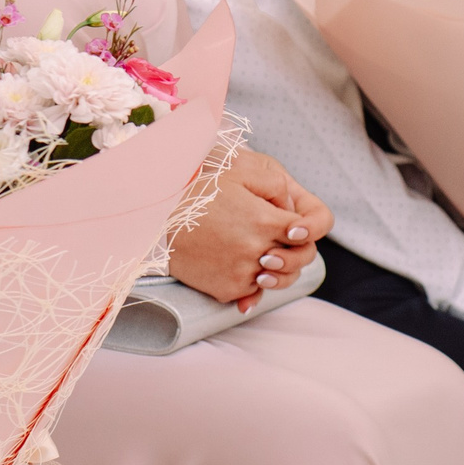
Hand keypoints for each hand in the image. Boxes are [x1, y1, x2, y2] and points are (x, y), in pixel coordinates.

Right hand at [166, 148, 329, 310]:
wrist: (158, 219)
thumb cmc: (199, 191)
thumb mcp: (240, 174)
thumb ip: (276, 185)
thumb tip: (292, 209)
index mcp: (265, 221)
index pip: (305, 233)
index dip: (303, 229)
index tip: (292, 227)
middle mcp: (257, 251)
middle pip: (297, 260)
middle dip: (293, 251)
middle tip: (278, 243)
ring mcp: (242, 274)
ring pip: (276, 278)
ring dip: (273, 268)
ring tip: (258, 254)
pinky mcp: (227, 290)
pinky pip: (251, 290)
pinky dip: (249, 279)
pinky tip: (236, 263)